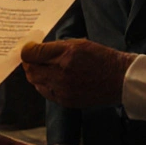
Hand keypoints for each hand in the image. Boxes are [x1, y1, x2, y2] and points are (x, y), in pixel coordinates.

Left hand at [21, 39, 135, 108]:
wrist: (118, 79)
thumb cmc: (100, 57)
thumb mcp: (79, 43)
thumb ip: (56, 47)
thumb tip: (37, 49)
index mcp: (66, 54)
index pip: (32, 53)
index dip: (26, 50)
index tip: (28, 47)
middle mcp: (62, 73)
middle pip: (30, 69)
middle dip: (28, 63)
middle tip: (31, 58)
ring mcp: (63, 89)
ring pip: (35, 82)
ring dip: (34, 74)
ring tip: (40, 68)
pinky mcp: (66, 101)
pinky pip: (45, 92)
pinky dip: (43, 84)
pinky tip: (49, 79)